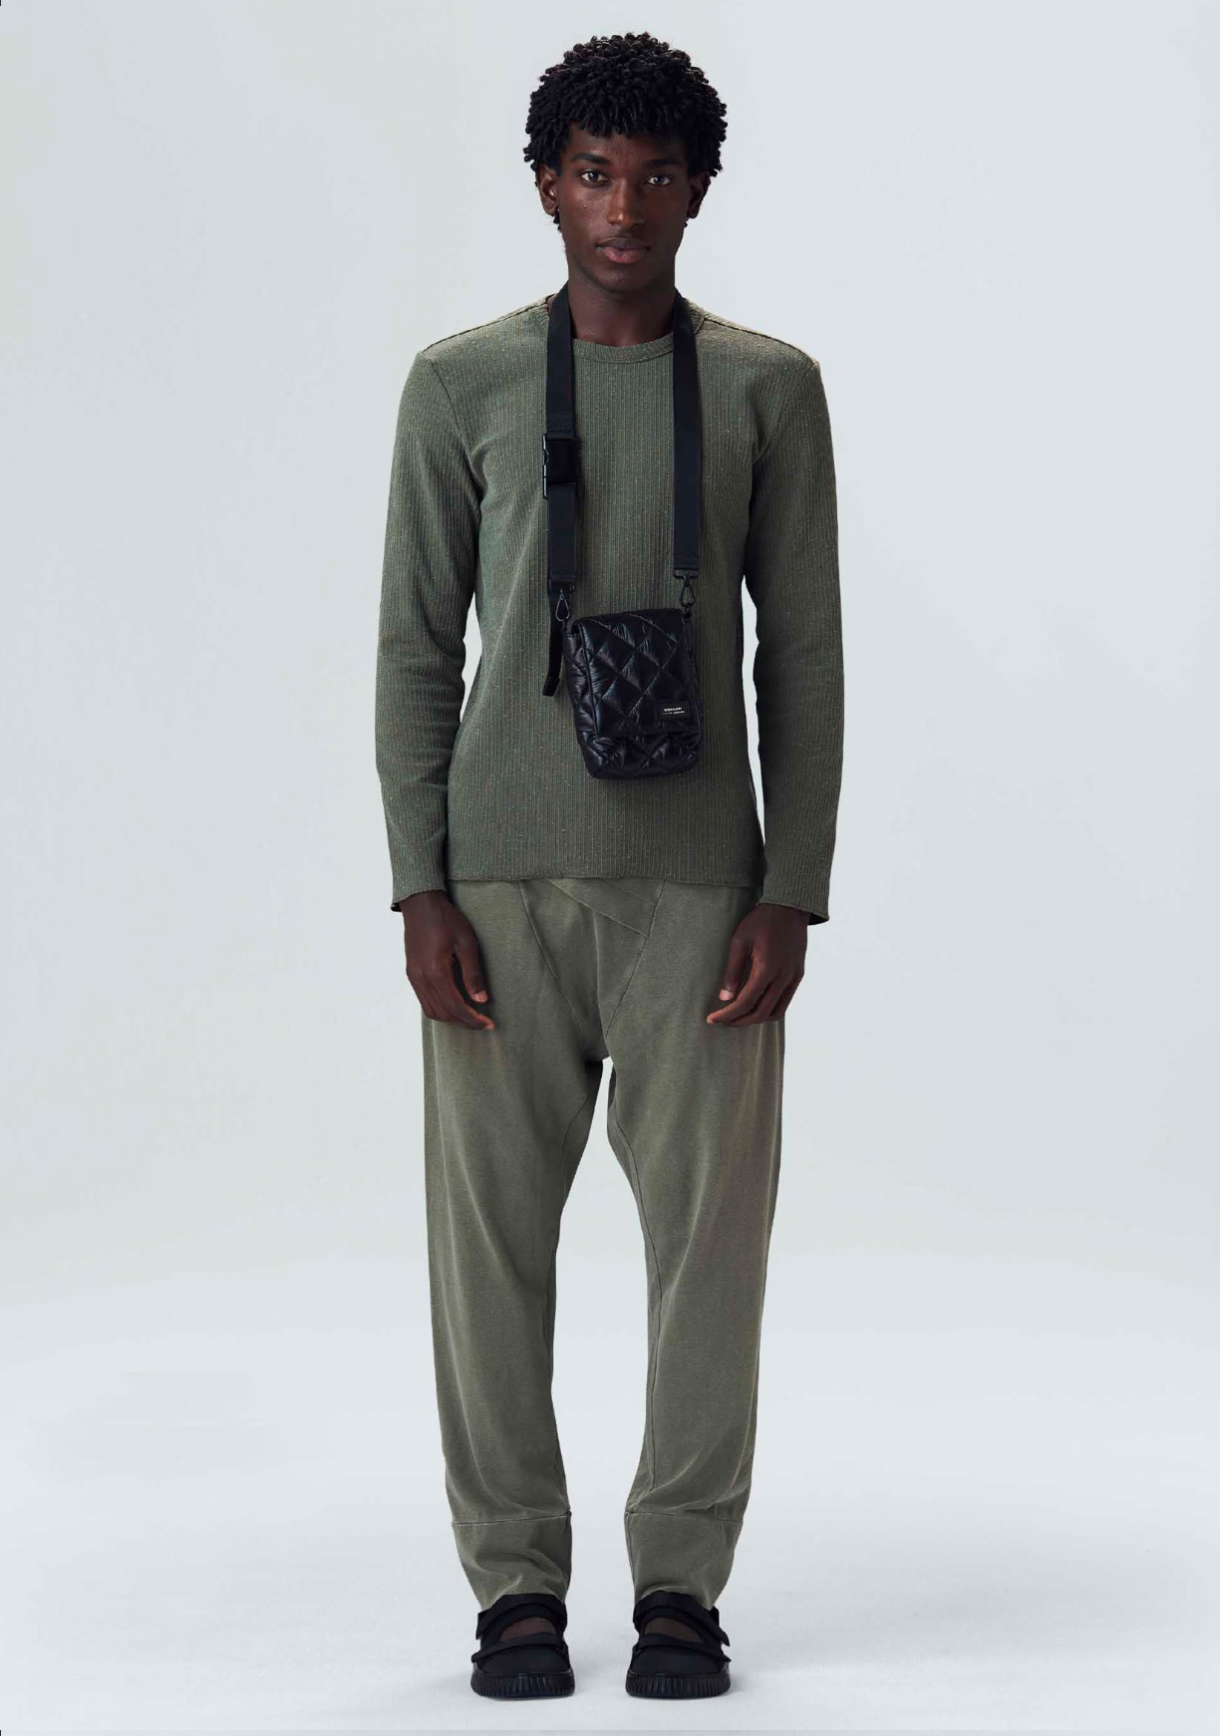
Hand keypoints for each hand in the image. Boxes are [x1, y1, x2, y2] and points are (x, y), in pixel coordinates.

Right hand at [399, 891, 494, 1027]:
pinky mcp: (411, 973)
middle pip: (443, 1014)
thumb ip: (473, 974)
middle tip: (483, 1023)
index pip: (456, 1007)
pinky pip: (424, 1001)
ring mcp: (414, 977)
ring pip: (431, 1011)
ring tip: (470, 1017)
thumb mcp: (467, 943)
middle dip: (464, 1023)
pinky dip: (440, 1009)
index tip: (489, 1024)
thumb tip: (482, 1001)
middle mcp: (421, 979)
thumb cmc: (446, 920)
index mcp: (436, 972)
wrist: (420, 904)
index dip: (473, 1020)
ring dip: (451, 1018)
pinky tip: (454, 1005)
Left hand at [706, 902, 806, 1025]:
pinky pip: (785, 1002)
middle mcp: (784, 977)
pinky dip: (769, 1010)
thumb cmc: (760, 921)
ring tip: (737, 1016)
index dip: (727, 1015)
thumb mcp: (739, 941)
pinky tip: (755, 1005)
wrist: (789, 907)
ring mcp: (794, 977)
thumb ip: (732, 971)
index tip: (712, 1019)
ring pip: (775, 1013)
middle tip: (722, 1021)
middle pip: (760, 1013)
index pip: (745, 1003)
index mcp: (767, 968)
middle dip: (739, 1021)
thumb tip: (724, 998)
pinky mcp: (798, 975)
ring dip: (755, 1019)